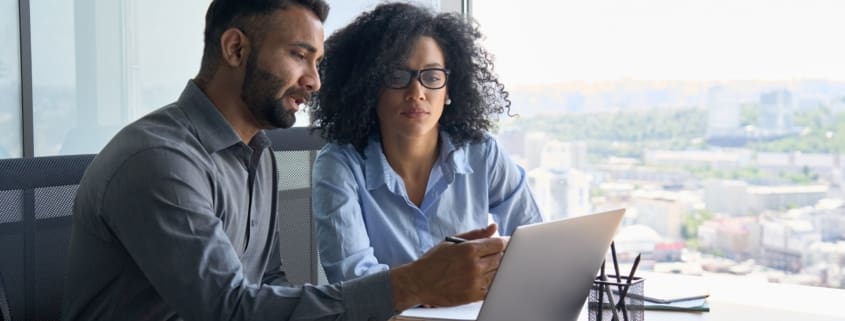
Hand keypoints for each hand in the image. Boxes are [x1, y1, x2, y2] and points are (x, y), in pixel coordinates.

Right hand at [389, 224, 506, 310]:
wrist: (418, 283)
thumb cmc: (433, 261)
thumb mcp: (452, 242)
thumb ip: (476, 234)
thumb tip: (493, 227)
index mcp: (469, 250)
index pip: (498, 244)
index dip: (501, 243)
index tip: (499, 244)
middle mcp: (474, 266)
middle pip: (501, 258)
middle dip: (498, 255)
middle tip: (489, 256)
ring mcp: (475, 282)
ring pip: (498, 273)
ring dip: (494, 269)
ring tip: (481, 267)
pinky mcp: (472, 296)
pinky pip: (491, 288)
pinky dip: (489, 283)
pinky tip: (480, 279)